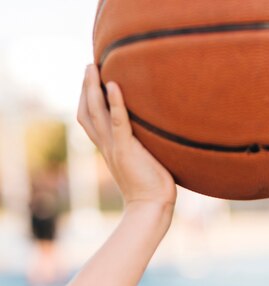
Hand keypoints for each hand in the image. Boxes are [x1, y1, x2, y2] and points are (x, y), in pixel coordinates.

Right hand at [77, 64, 176, 216]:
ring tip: (94, 68)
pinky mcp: (126, 150)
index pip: (90, 120)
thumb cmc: (153, 188)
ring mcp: (114, 147)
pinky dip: (116, 104)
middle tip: (89, 66)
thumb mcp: (143, 161)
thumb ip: (142, 146)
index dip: (87, 99)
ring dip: (92, 88)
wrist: (151, 207)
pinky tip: (114, 85)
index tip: (90, 80)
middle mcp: (107, 146)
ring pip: (95, 113)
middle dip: (85, 87)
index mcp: (109, 148)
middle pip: (86, 112)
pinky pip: (119, 123)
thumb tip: (155, 136)